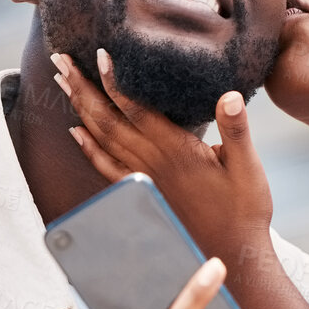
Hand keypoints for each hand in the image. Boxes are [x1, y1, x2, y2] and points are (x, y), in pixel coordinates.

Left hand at [56, 50, 274, 271]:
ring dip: (80, 108)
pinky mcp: (143, 192)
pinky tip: (75, 131)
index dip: (115, 80)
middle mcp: (153, 162)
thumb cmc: (244, 210)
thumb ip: (237, 131)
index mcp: (177, 150)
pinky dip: (87, 147)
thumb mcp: (248, 168)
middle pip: (108, 119)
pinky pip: (106, 167)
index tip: (99, 54)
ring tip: (61, 81)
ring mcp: (144, 178)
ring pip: (102, 138)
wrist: (232, 254)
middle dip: (83, 87)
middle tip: (60, 59)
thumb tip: (230, 95)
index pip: (137, 108)